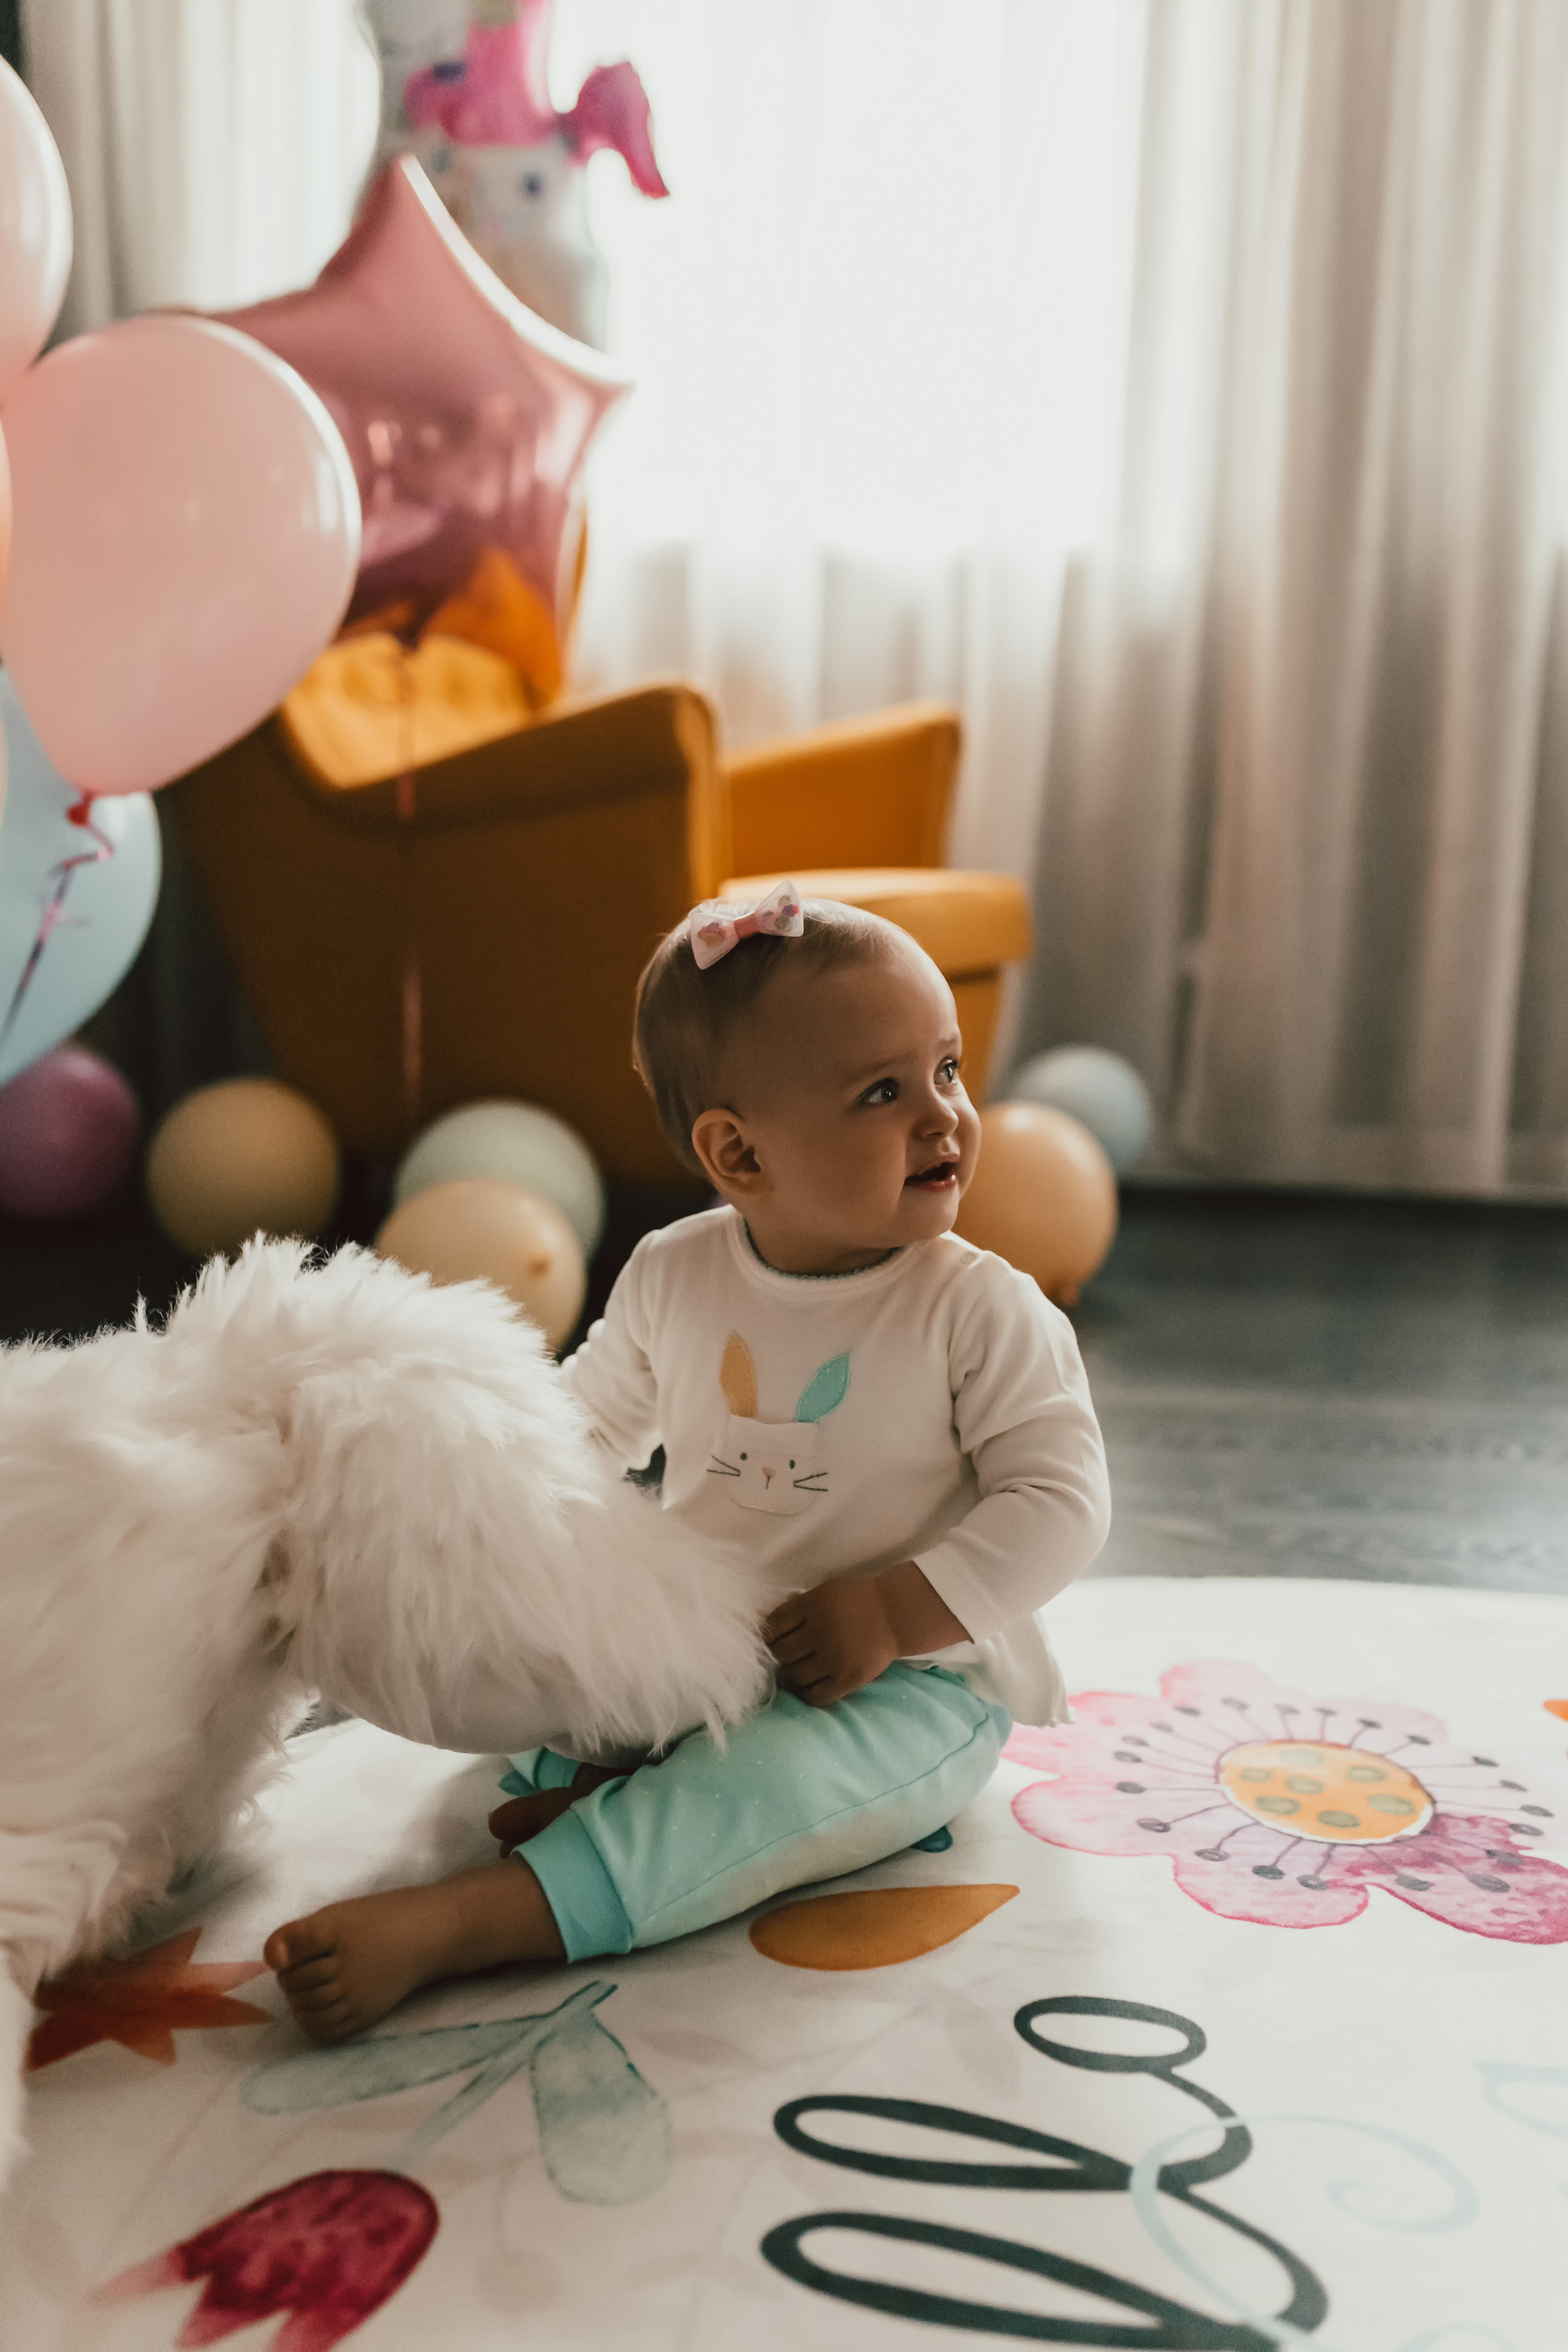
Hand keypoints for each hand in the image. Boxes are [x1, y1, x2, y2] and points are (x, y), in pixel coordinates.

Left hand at [764, 1564, 969, 1707]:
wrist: (895, 1615)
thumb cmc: (855, 1600)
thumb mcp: (824, 1592)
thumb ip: (796, 1606)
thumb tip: (760, 1623)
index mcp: (812, 1605)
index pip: (773, 1626)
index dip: (768, 1635)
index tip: (773, 1638)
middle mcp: (821, 1632)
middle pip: (781, 1653)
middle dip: (780, 1655)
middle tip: (787, 1654)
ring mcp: (835, 1658)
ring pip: (794, 1676)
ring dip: (791, 1673)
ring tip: (799, 1667)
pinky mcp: (848, 1679)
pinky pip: (815, 1695)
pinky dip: (807, 1692)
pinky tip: (810, 1683)